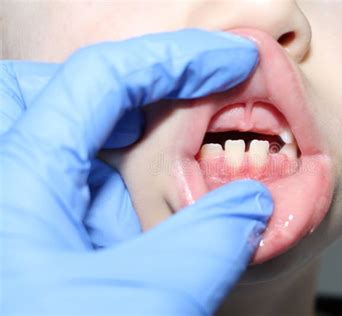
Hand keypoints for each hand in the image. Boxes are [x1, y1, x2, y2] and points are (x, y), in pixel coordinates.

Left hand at [0, 29, 272, 314]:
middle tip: (187, 95)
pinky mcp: (29, 237)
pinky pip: (69, 186)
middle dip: (132, 88)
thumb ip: (208, 243)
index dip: (177, 58)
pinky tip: (136, 223)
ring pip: (65, 139)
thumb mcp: (144, 304)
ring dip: (125, 144)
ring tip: (166, 168)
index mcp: (15, 183)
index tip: (232, 59)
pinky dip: (113, 188)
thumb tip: (252, 203)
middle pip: (61, 91)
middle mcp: (6, 184)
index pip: (102, 77)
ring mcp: (15, 209)